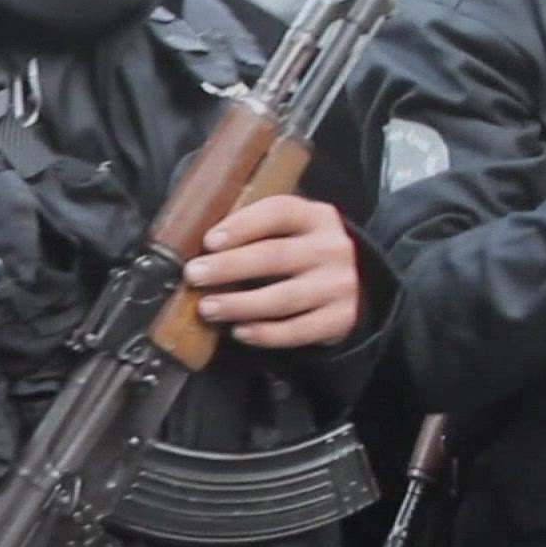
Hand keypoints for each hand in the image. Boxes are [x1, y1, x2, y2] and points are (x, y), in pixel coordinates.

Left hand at [186, 194, 360, 347]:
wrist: (351, 283)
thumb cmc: (299, 253)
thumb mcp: (286, 230)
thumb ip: (252, 232)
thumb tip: (194, 247)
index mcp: (315, 217)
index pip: (279, 212)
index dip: (242, 225)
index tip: (209, 241)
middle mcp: (332, 248)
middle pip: (276, 255)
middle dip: (229, 266)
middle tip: (194, 275)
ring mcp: (339, 284)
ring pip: (285, 297)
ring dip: (240, 304)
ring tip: (208, 308)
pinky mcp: (341, 318)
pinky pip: (299, 330)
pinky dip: (266, 333)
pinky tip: (240, 332)